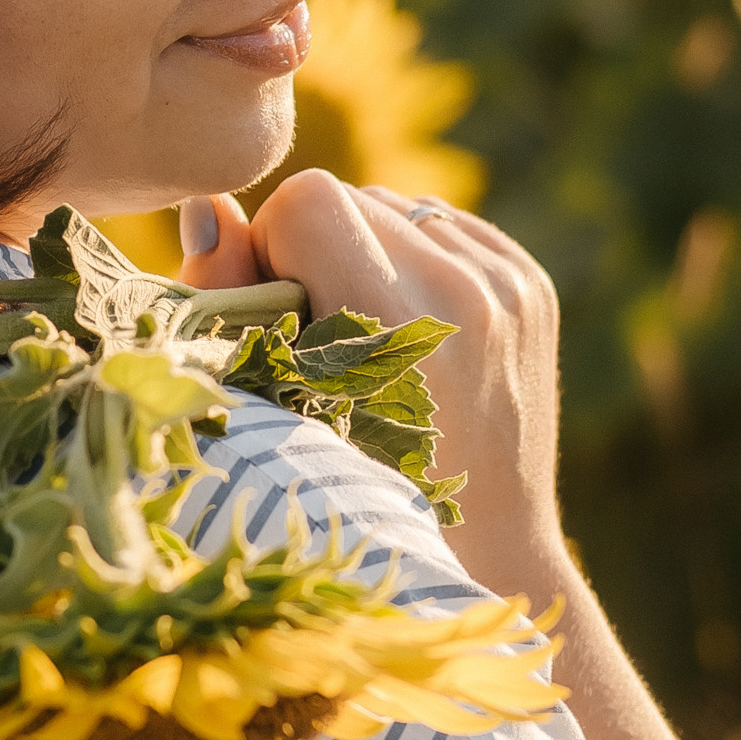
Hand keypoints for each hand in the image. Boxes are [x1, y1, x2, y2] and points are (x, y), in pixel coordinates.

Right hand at [178, 175, 562, 589]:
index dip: (277, 252)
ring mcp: (510, 284)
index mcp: (394, 323)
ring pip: (397, 206)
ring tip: (375, 338)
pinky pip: (444, 224)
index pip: (309, 199)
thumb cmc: (351, 488)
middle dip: (322, 251)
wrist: (483, 544)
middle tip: (331, 341)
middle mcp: (465, 292)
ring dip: (369, 251)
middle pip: (352, 196)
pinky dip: (416, 260)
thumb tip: (208, 203)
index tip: (288, 320)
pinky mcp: (531, 282)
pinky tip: (414, 327)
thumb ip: (226, 296)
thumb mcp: (269, 401)